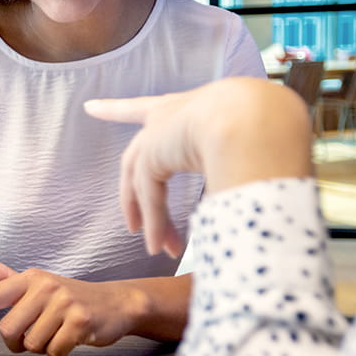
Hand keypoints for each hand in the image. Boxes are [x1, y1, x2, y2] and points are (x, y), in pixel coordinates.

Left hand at [0, 255, 148, 355]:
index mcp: (30, 278)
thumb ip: (7, 278)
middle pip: (10, 330)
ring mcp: (64, 303)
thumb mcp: (39, 285)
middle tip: (35, 335)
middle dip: (19, 342)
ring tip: (59, 332)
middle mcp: (45, 287)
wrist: (116, 303)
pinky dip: (61, 352)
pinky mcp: (80, 321)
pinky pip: (55, 351)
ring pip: (32, 344)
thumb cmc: (72, 297)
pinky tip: (72, 338)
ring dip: (43, 347)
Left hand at [85, 78, 312, 256]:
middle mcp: (168, 116)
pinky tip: (160, 248)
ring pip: (143, 182)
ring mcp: (156, 134)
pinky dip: (156, 222)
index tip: (89, 107)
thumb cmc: (266, 125)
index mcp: (191, 106)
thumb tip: (250, 190)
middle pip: (137, 156)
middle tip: (132, 222)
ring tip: (158, 249)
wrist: (257, 115)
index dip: (116, 110)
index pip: (144, 108)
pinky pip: (150, 195)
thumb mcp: (247, 143)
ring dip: (152, 218)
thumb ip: (237, 163)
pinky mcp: (151, 155)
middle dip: (133, 194)